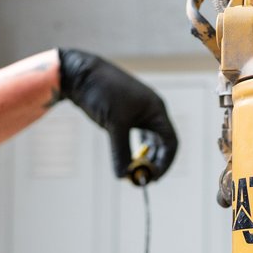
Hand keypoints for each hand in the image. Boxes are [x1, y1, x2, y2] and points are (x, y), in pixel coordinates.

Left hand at [56, 48, 177, 182]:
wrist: (81, 73)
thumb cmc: (101, 91)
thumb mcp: (113, 124)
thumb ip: (120, 151)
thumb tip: (122, 176)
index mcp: (156, 110)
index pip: (170, 142)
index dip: (165, 163)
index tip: (152, 179)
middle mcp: (151, 111)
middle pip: (162, 144)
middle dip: (154, 163)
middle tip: (141, 179)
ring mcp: (138, 113)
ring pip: (149, 142)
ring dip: (143, 158)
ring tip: (133, 172)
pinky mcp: (124, 115)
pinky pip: (136, 137)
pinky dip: (133, 151)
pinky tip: (126, 160)